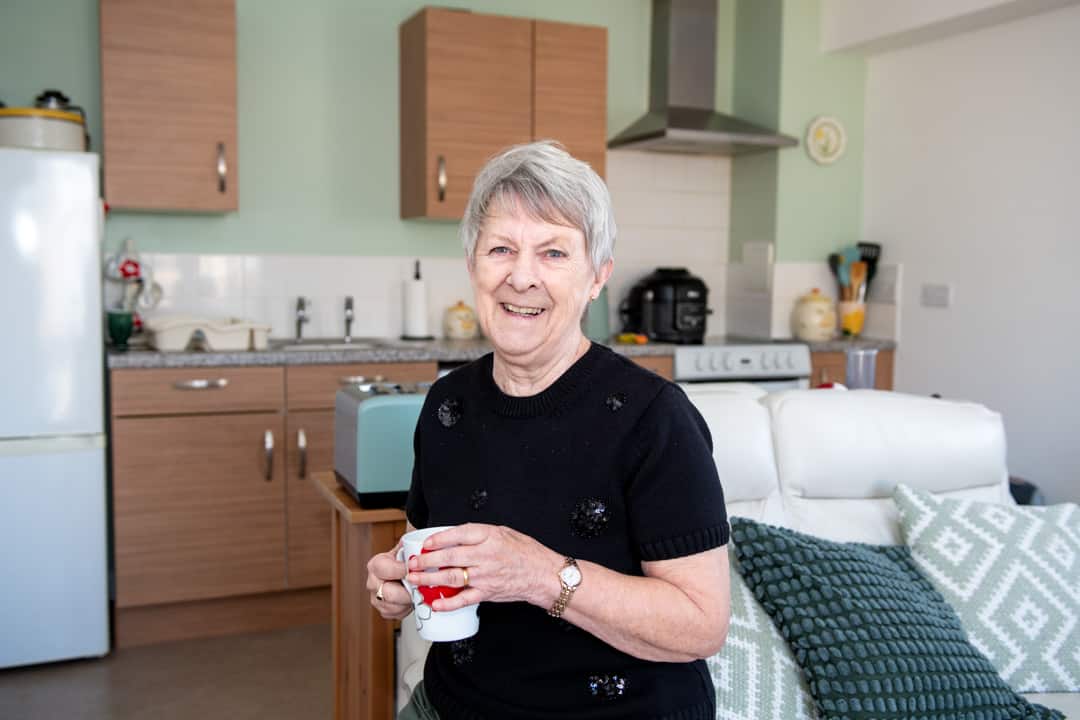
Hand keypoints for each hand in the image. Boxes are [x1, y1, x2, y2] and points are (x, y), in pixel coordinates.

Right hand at [366, 539, 412, 619]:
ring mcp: (376, 599)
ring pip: (396, 606)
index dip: (405, 571)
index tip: (417, 570)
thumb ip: (411, 547)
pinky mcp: (384, 611)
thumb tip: (421, 546)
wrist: (400, 574)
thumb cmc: (403, 561)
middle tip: (420, 586)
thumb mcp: (405, 549)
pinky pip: (398, 614)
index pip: (388, 570)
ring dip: (409, 601)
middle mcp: (372, 583)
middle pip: (390, 594)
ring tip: (416, 592)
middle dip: (408, 591)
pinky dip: (408, 608)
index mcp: (376, 565)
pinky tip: (410, 599)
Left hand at [405, 523, 559, 611]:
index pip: (458, 535)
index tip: (425, 542)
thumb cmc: (525, 551)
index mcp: (489, 537)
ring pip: (452, 577)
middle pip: (449, 557)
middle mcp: (485, 556)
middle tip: (412, 562)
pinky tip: (434, 603)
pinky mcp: (487, 593)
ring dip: (430, 579)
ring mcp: (485, 576)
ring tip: (416, 579)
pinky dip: (447, 603)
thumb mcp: (503, 532)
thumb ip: (480, 534)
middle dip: (427, 560)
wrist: (543, 574)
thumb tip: (455, 536)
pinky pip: (463, 599)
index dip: (439, 539)